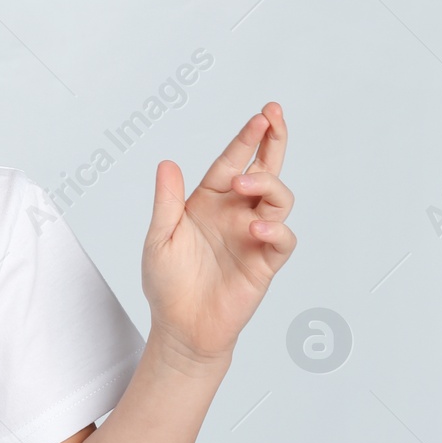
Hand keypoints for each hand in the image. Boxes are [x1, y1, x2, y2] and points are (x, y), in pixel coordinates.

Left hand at [141, 101, 295, 364]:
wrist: (180, 326)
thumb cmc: (168, 282)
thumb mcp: (159, 237)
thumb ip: (166, 202)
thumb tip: (167, 163)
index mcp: (209, 201)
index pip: (232, 162)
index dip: (246, 139)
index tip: (260, 116)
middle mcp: (235, 213)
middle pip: (264, 170)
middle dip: (273, 142)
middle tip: (274, 117)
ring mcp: (252, 236)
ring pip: (278, 199)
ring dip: (267, 185)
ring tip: (245, 183)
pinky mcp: (264, 262)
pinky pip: (282, 240)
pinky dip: (276, 230)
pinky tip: (258, 228)